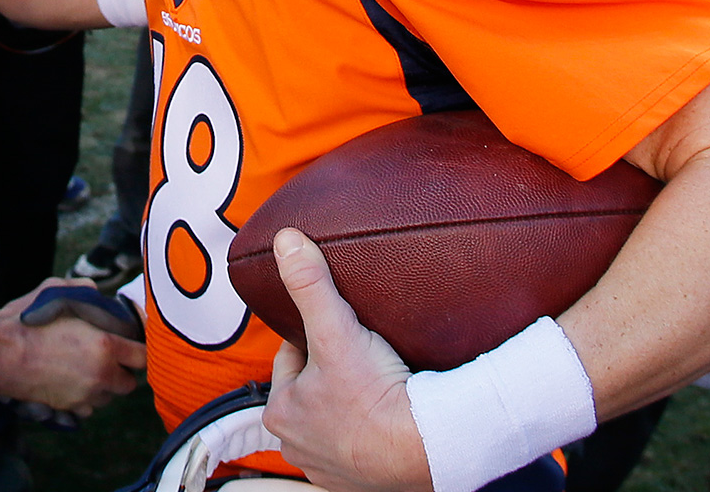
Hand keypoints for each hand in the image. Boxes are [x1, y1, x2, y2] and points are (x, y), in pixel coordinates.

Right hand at [0, 277, 144, 414]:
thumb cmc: (26, 320)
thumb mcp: (55, 290)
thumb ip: (83, 290)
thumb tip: (97, 292)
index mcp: (105, 346)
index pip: (142, 358)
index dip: (137, 351)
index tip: (129, 346)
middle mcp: (100, 375)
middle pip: (129, 384)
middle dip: (122, 372)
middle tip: (108, 359)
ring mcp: (84, 396)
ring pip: (108, 398)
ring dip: (103, 386)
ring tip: (86, 369)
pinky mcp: (67, 408)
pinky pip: (87, 408)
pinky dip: (84, 399)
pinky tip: (70, 383)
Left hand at [262, 230, 428, 491]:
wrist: (429, 446)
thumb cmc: (378, 394)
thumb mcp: (338, 329)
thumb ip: (310, 284)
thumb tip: (285, 241)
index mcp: (281, 412)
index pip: (291, 358)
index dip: (315, 338)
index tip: (340, 330)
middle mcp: (296, 446)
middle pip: (311, 391)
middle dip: (331, 373)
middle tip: (362, 356)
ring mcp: (328, 468)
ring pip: (332, 420)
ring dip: (348, 404)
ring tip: (377, 383)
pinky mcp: (359, 482)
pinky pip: (357, 447)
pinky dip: (368, 433)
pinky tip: (387, 416)